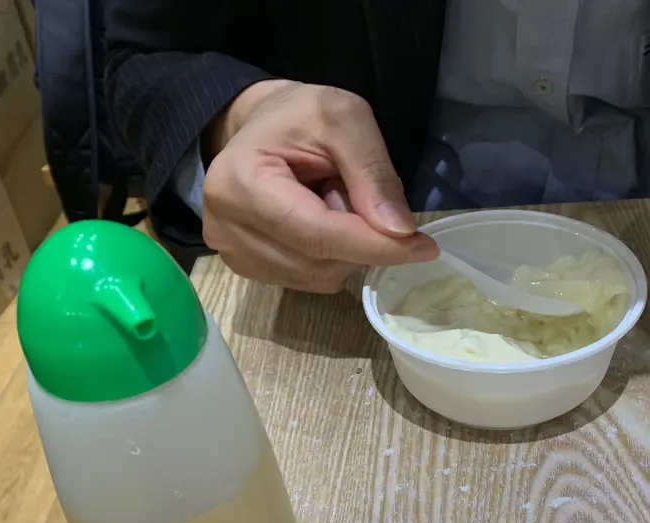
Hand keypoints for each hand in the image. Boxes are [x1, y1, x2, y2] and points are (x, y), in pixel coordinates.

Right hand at [202, 80, 438, 292]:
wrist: (257, 126)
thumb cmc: (297, 115)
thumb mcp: (343, 118)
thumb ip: (372, 171)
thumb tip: (399, 231)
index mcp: (240, 185)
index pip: (317, 235)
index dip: (375, 246)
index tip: (425, 247)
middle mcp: (224, 230)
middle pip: (319, 262)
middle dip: (362, 242)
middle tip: (368, 200)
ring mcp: (231, 254)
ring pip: (317, 278)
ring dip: (346, 250)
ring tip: (335, 202)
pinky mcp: (245, 269)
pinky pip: (306, 280)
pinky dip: (330, 258)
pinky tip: (322, 222)